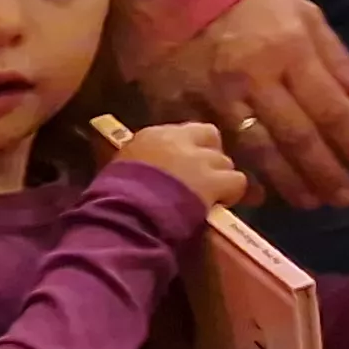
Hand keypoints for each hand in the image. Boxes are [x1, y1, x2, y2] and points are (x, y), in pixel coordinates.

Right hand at [118, 122, 247, 209]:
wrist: (124, 217)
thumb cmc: (111, 199)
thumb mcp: (121, 170)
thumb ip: (143, 162)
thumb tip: (152, 171)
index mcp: (152, 136)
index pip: (184, 132)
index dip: (190, 148)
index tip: (186, 165)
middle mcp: (179, 140)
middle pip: (209, 138)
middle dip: (210, 156)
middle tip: (204, 177)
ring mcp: (198, 159)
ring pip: (224, 162)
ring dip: (220, 178)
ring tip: (209, 197)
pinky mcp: (214, 180)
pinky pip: (237, 181)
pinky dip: (232, 193)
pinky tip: (219, 205)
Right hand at [135, 0, 348, 210]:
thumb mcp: (302, 13)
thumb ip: (335, 57)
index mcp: (289, 51)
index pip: (330, 107)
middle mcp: (252, 79)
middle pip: (296, 137)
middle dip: (326, 172)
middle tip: (347, 199)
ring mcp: (211, 96)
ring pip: (255, 150)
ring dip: (287, 182)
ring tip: (312, 203)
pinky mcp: (175, 106)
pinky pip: (209, 148)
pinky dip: (233, 174)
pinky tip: (254, 196)